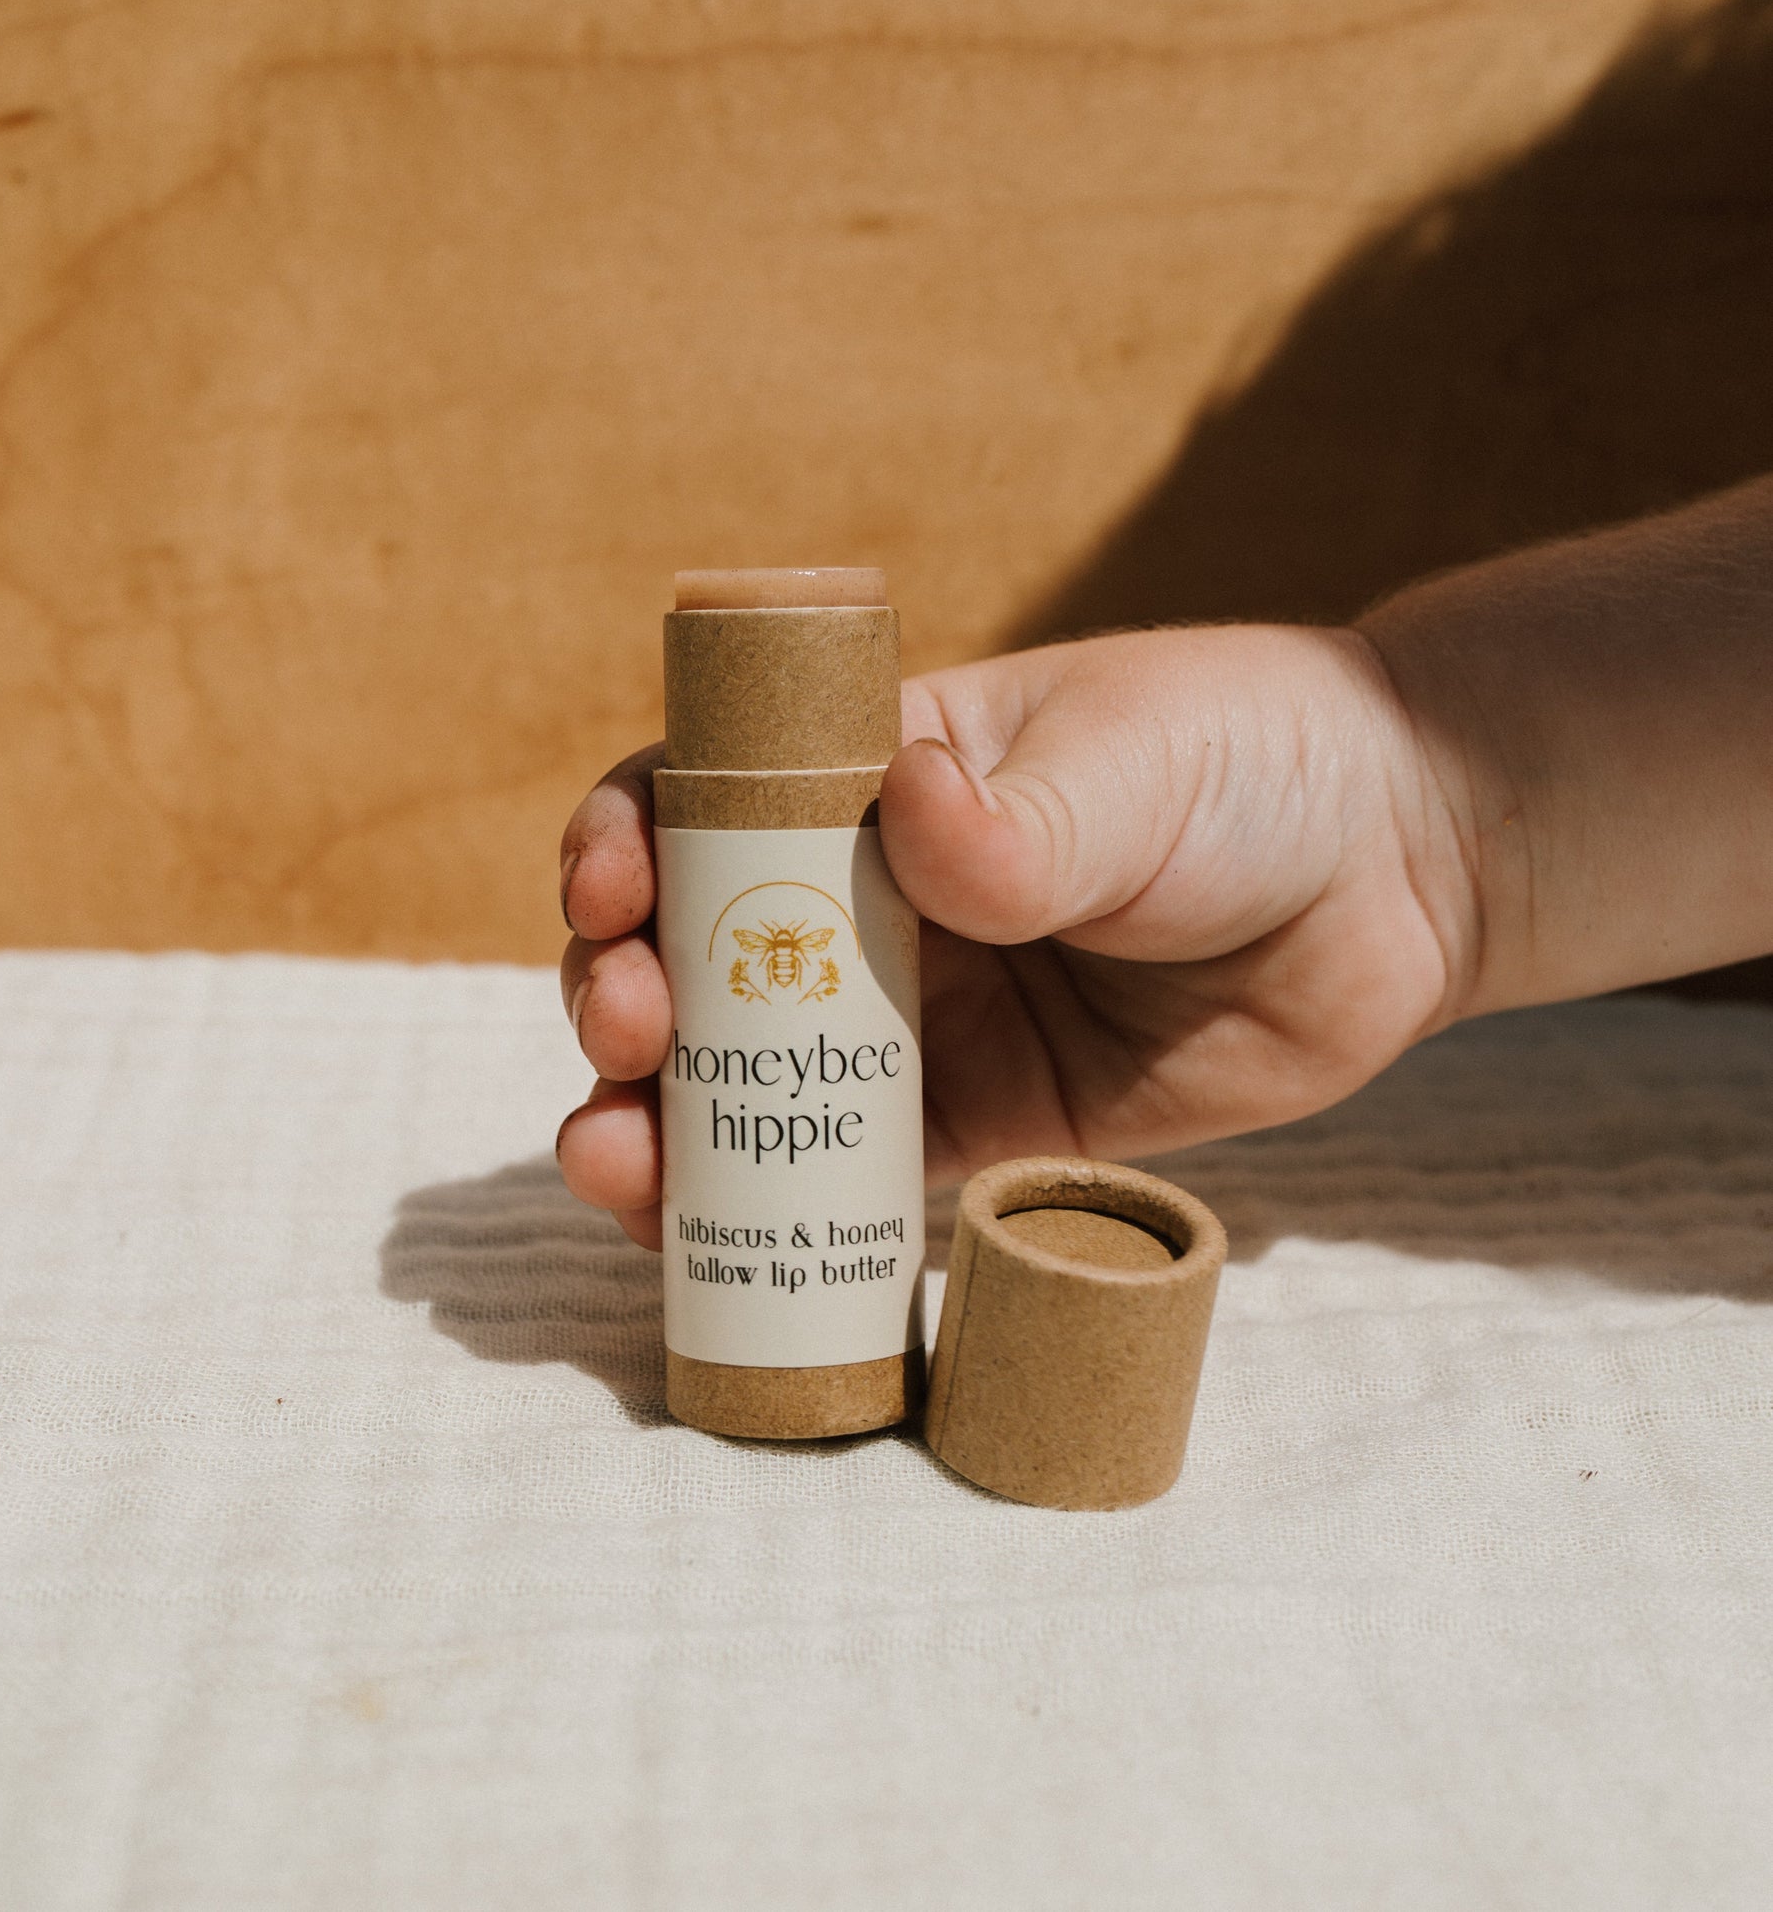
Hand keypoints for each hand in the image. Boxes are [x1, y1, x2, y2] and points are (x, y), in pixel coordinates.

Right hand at [556, 622, 1476, 1250]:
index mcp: (878, 774)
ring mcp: (919, 1020)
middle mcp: (871, 901)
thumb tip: (913, 812)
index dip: (629, 841)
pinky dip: (769, 1217)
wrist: (1401, 877)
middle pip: (697, 953)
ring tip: (614, 1166)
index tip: (610, 890)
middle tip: (632, 1033)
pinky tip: (702, 1248)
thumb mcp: (1134, 762)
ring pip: (749, 1081)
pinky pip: (849, 1179)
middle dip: (627, 996)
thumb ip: (1023, 816)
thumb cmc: (1254, 762)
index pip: (708, 798)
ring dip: (657, 1126)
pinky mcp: (979, 1124)